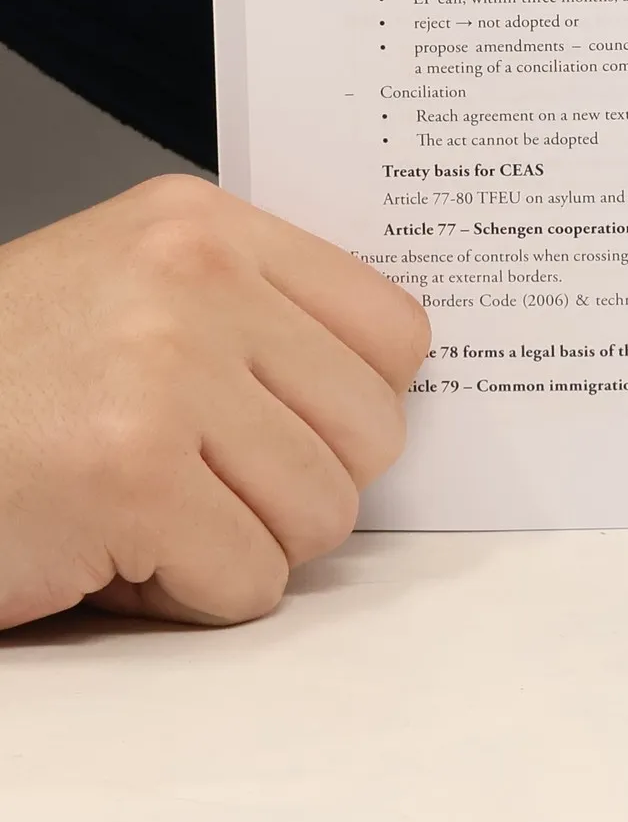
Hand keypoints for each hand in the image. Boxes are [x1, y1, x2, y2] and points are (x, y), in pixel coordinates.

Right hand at [0, 175, 428, 628]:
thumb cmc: (5, 380)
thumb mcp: (137, 292)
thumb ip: (257, 317)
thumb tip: (385, 391)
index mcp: (207, 227)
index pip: (396, 330)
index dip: (358, 405)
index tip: (302, 428)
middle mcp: (195, 279)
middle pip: (372, 430)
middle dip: (301, 485)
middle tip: (209, 484)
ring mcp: (163, 372)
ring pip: (323, 512)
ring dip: (242, 542)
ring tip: (150, 510)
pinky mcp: (127, 475)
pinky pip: (251, 578)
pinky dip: (190, 594)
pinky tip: (114, 549)